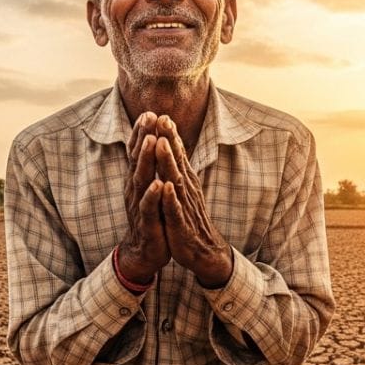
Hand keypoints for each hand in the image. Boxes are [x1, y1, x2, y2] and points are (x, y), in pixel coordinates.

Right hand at [119, 113, 169, 283]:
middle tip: (148, 117)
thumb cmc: (151, 216)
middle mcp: (135, 190)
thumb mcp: (149, 188)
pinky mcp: (147, 223)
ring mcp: (139, 206)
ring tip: (152, 141)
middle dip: (143, 138)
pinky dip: (153, 195)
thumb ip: (148, 167)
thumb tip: (151, 141)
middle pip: (137, 160)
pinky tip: (158, 184)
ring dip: (146, 160)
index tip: (149, 112)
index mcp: (137, 180)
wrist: (146, 251)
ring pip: (142, 180)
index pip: (137, 153)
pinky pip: (149, 208)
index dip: (142, 133)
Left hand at [153, 116, 232, 287]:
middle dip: (169, 140)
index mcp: (184, 181)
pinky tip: (165, 187)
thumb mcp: (182, 190)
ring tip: (162, 143)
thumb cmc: (188, 218)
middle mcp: (186, 189)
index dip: (170, 135)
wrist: (202, 250)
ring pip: (176, 181)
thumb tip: (171, 145)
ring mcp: (184, 206)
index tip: (162, 114)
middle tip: (163, 119)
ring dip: (169, 162)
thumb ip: (177, 168)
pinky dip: (170, 198)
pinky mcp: (181, 225)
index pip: (177, 155)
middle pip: (177, 161)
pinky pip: (174, 210)